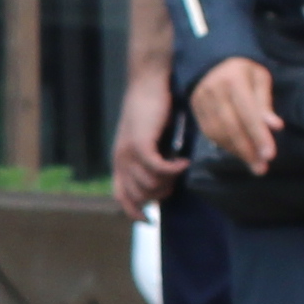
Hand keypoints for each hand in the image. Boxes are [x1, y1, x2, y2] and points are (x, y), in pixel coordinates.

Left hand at [108, 67, 185, 212]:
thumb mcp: (148, 140)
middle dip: (161, 194)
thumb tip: (162, 184)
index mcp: (119, 161)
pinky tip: (183, 161)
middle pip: (140, 196)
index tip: (150, 221)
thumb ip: (149, 161)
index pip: (121, 197)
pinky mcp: (140, 144)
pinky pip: (157, 170)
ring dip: (169, 181)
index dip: (134, 212)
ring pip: (150, 186)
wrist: (149, 82)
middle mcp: (120, 160)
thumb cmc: (152, 109)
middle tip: (175, 179)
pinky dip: (173, 170)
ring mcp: (128, 153)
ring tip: (179, 167)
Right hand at [188, 55, 278, 174]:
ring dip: (237, 152)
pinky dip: (226, 146)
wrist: (211, 62)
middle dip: (247, 150)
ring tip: (253, 164)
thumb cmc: (243, 71)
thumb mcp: (259, 78)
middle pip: (231, 126)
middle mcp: (214, 90)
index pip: (247, 112)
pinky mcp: (195, 110)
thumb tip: (275, 127)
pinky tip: (239, 153)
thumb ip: (265, 102)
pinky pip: (210, 134)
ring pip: (218, 133)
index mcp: (234, 79)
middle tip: (261, 168)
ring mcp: (201, 101)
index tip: (270, 155)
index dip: (258, 134)